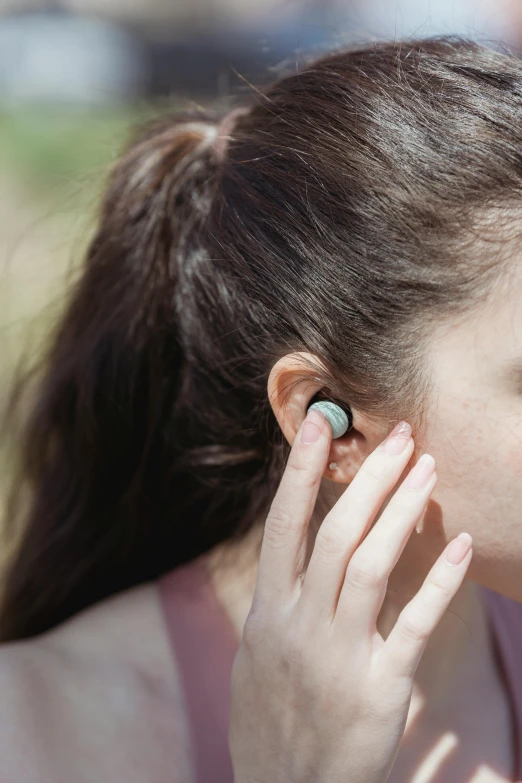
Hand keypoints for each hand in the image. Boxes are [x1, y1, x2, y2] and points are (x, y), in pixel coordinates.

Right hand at [228, 411, 472, 782]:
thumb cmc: (270, 719)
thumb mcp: (256, 654)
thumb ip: (276, 600)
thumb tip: (291, 554)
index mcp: (268, 612)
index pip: (285, 525)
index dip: (302, 472)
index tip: (322, 423)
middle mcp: (299, 625)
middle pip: (337, 534)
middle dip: (371, 478)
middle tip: (402, 434)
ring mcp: (338, 656)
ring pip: (371, 565)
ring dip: (401, 510)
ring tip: (427, 466)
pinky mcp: (378, 688)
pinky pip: (412, 625)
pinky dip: (438, 582)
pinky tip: (459, 544)